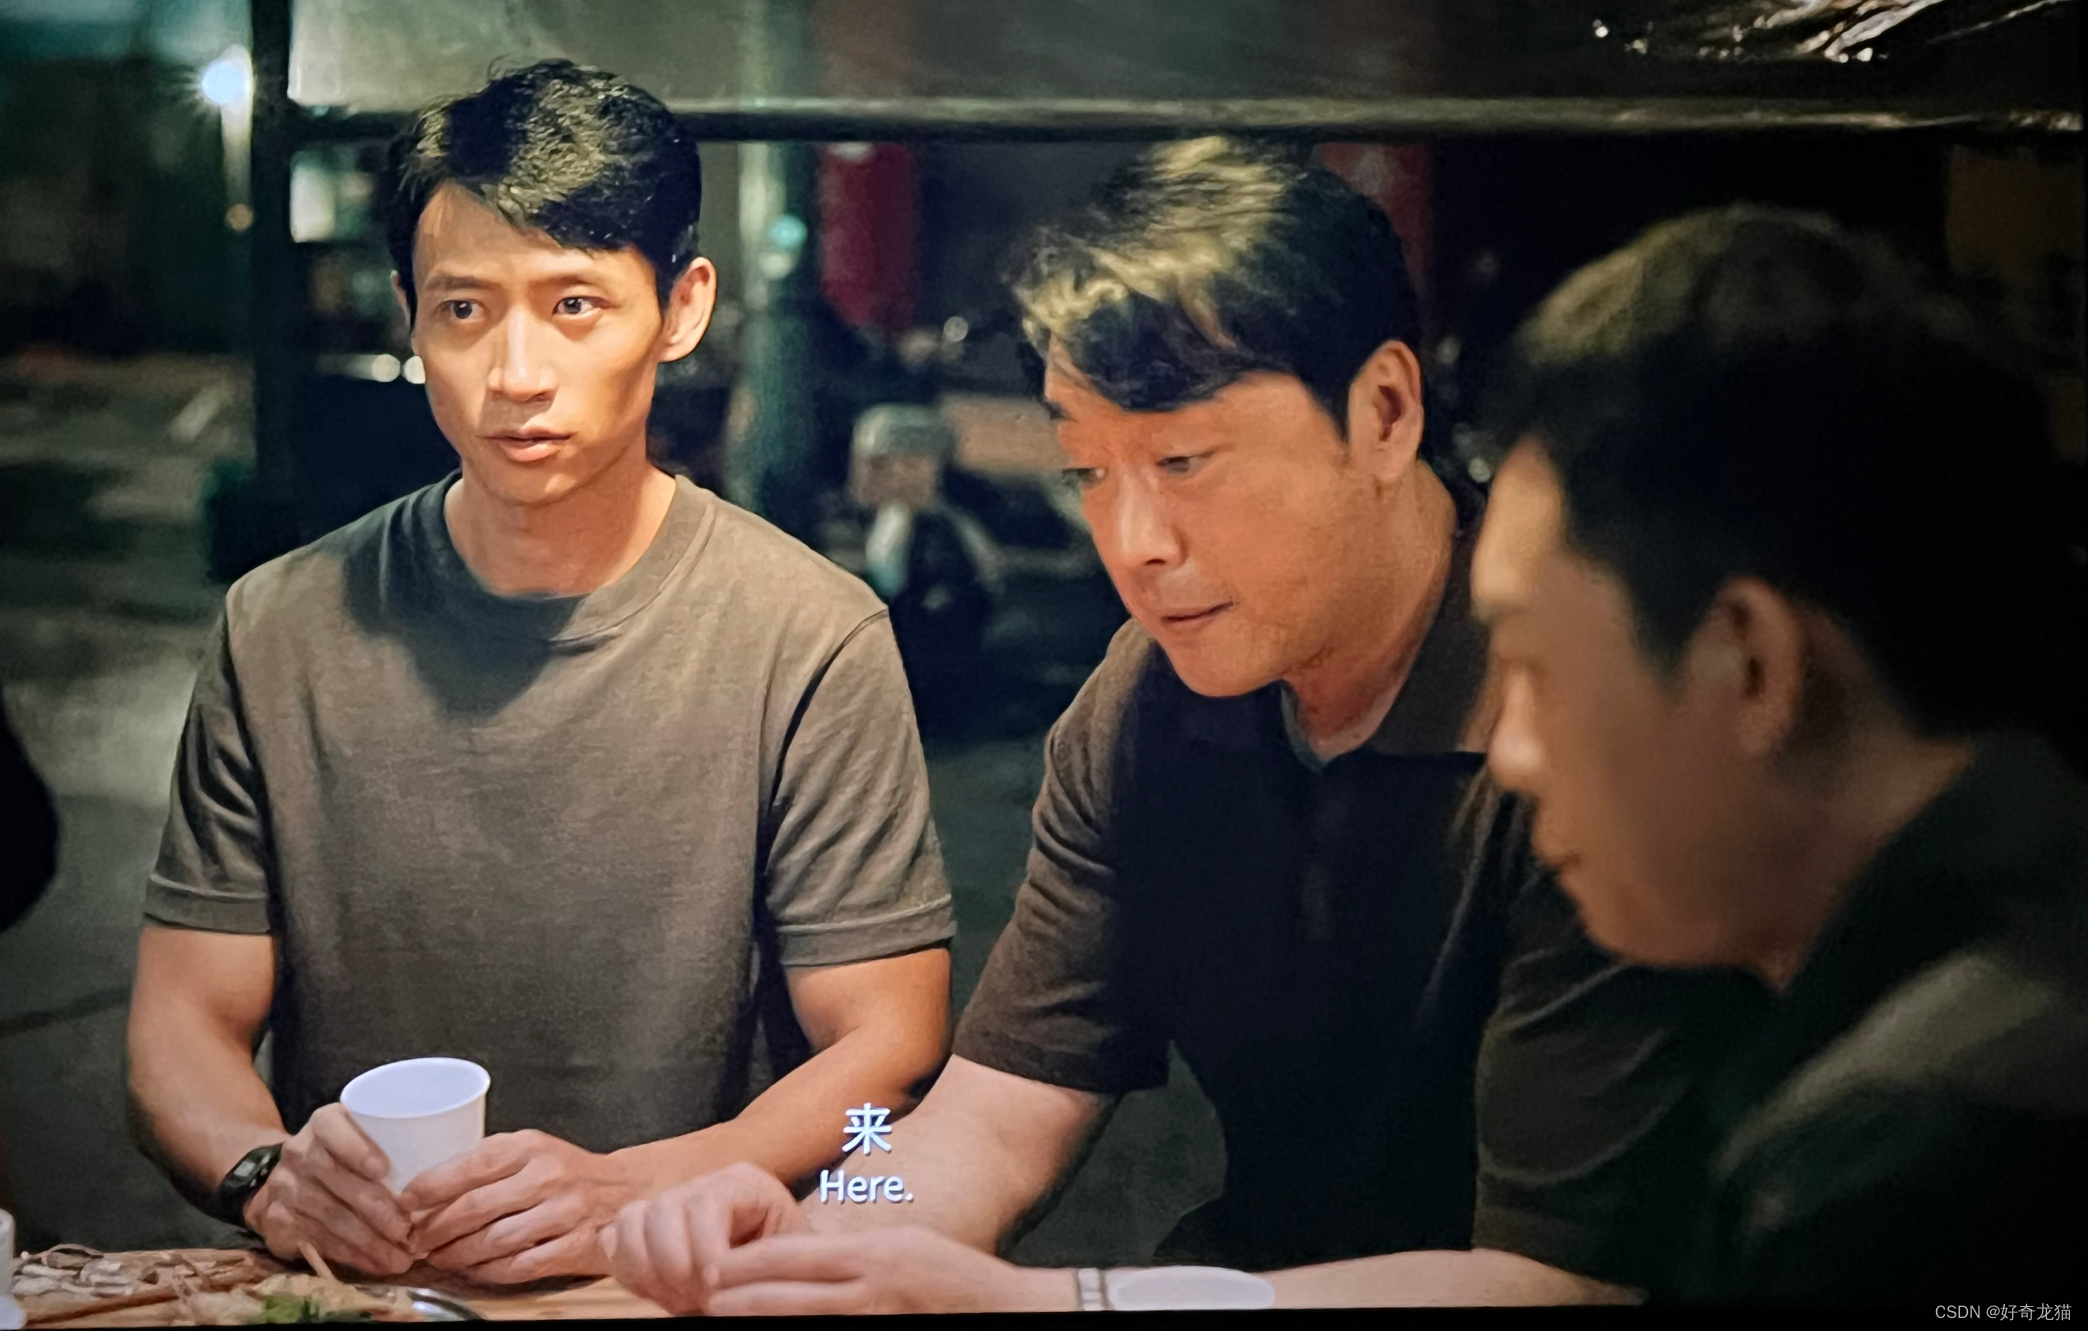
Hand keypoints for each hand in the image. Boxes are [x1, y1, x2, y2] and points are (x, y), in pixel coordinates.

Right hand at [242, 1104, 413, 1276]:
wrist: (287, 1180)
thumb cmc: (347, 1158)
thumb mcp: (365, 1138)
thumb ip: (394, 1146)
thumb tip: (445, 1180)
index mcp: (323, 1124)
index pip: (332, 1128)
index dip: (356, 1148)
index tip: (382, 1170)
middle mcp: (299, 1152)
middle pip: (338, 1182)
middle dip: (377, 1212)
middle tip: (408, 1233)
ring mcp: (284, 1188)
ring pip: (331, 1218)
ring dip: (370, 1243)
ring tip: (401, 1258)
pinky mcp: (277, 1222)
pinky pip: (318, 1242)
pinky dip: (352, 1256)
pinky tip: (375, 1263)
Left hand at [398, 1129, 637, 1283]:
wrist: (627, 1191)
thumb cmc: (568, 1172)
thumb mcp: (532, 1151)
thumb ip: (489, 1163)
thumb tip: (428, 1189)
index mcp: (532, 1147)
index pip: (471, 1164)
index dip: (431, 1186)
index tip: (405, 1202)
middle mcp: (549, 1176)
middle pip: (476, 1207)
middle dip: (435, 1229)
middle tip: (415, 1240)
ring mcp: (565, 1213)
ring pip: (494, 1241)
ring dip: (457, 1254)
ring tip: (439, 1257)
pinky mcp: (576, 1246)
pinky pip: (520, 1266)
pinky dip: (490, 1271)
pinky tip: (474, 1270)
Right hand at [600, 1162, 805, 1313]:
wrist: (775, 1271)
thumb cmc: (786, 1265)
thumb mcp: (786, 1256)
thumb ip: (760, 1262)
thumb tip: (717, 1279)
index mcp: (742, 1183)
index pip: (706, 1202)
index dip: (704, 1246)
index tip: (715, 1285)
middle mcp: (700, 1186)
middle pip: (663, 1206)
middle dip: (672, 1261)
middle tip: (692, 1297)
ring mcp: (668, 1205)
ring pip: (630, 1219)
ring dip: (645, 1267)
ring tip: (674, 1298)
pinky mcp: (642, 1229)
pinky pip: (613, 1240)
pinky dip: (627, 1270)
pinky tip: (655, 1291)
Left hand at [707, 1227, 1073, 1314]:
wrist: (1005, 1308)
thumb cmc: (951, 1275)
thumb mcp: (900, 1245)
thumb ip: (852, 1255)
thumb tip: (798, 1262)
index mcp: (871, 1253)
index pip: (795, 1256)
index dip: (750, 1264)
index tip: (717, 1269)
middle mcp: (870, 1287)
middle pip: (789, 1296)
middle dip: (742, 1300)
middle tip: (704, 1302)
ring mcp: (876, 1319)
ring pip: (803, 1322)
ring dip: (763, 1321)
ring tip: (726, 1321)